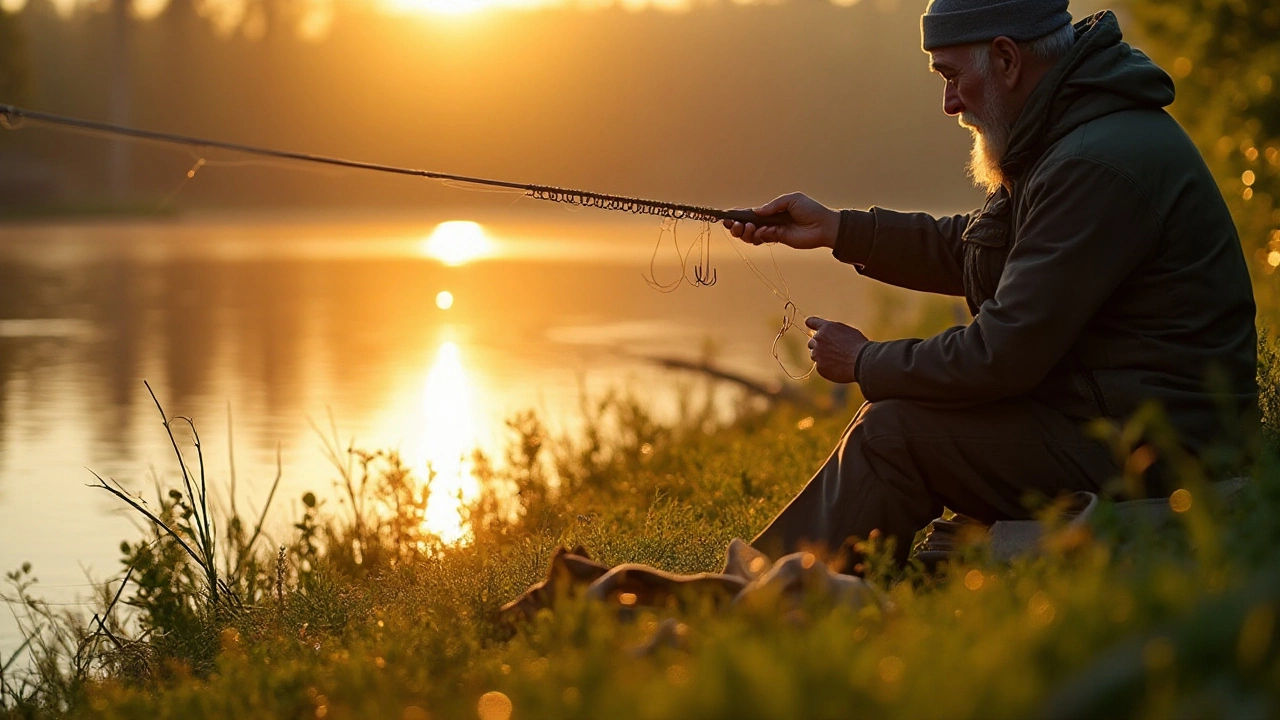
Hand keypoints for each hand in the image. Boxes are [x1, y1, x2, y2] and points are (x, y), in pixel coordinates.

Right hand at [722, 192, 839, 250]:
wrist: (824, 225)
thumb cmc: (810, 209)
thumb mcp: (791, 200)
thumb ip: (772, 205)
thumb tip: (755, 211)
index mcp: (770, 210)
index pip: (749, 213)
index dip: (737, 214)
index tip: (725, 216)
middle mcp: (769, 221)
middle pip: (746, 225)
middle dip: (736, 226)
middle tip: (734, 225)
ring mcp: (773, 231)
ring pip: (751, 235)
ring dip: (746, 232)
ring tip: (751, 228)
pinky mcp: (778, 239)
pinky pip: (762, 240)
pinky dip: (759, 236)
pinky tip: (765, 231)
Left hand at [805, 316, 868, 383]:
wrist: (862, 361)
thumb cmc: (858, 345)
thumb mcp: (847, 331)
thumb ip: (833, 332)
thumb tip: (829, 335)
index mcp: (826, 328)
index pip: (811, 321)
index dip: (811, 324)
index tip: (809, 324)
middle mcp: (819, 339)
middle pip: (812, 342)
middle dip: (819, 345)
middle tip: (831, 350)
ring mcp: (817, 353)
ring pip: (814, 354)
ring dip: (822, 356)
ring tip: (837, 359)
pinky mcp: (819, 367)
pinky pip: (819, 366)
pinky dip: (826, 367)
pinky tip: (838, 367)